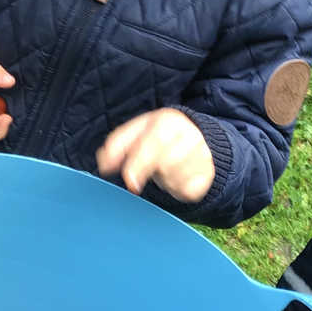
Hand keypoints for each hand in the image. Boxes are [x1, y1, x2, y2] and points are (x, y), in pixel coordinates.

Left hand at [97, 108, 214, 201]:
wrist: (200, 140)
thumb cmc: (160, 137)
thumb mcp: (138, 132)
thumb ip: (117, 145)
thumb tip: (104, 163)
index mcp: (169, 120)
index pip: (152, 142)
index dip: (137, 163)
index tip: (128, 179)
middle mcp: (189, 135)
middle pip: (165, 160)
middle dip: (144, 173)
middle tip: (133, 185)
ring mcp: (201, 154)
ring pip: (174, 177)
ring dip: (162, 180)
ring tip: (162, 171)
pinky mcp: (207, 174)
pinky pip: (187, 189)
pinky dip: (177, 189)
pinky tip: (177, 178)